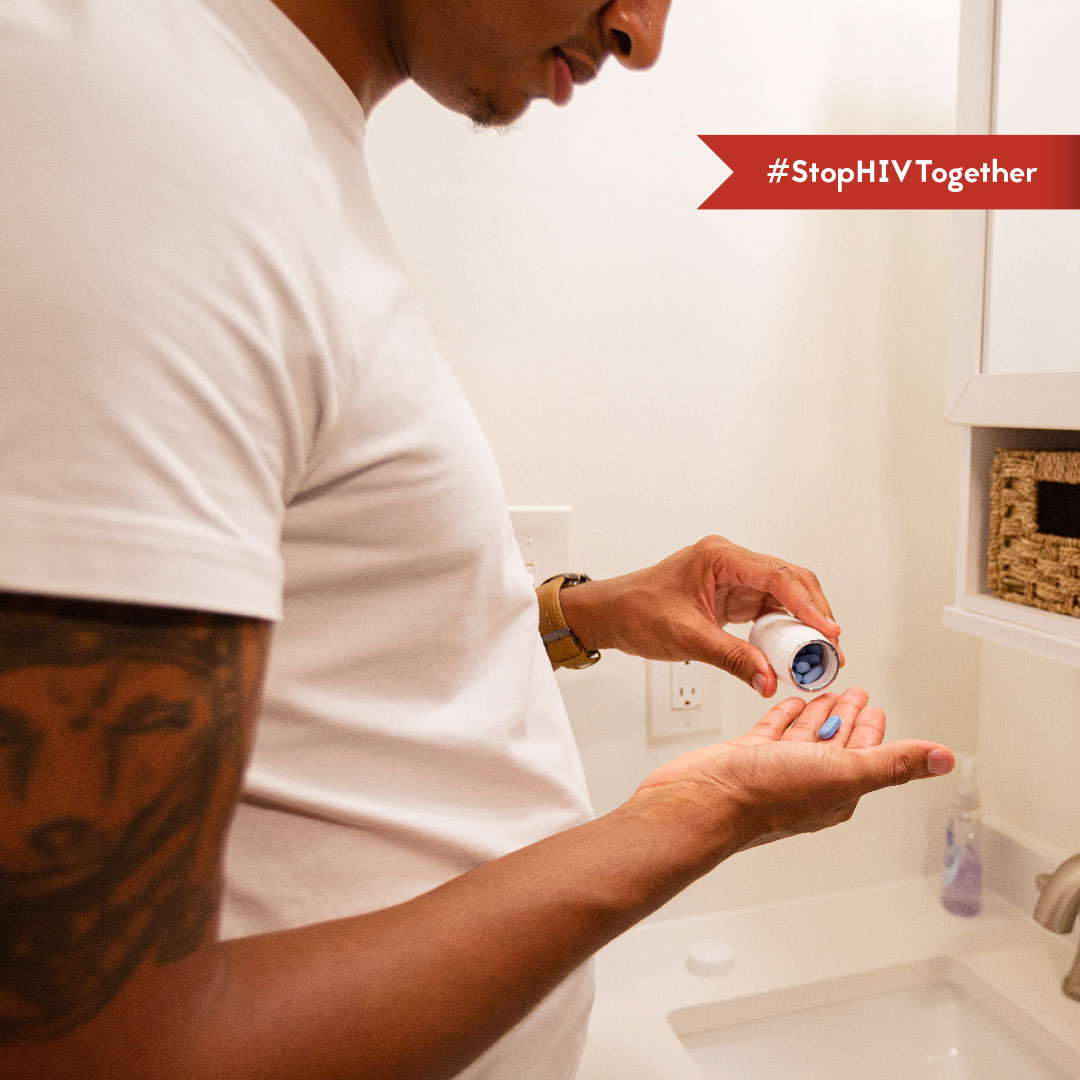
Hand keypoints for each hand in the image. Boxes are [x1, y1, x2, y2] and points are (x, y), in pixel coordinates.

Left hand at [558, 535, 841, 695]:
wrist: (611, 615)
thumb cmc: (636, 611)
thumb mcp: (687, 637)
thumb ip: (731, 658)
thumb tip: (768, 679)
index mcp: (719, 557)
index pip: (776, 576)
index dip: (808, 604)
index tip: (828, 630)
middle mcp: (731, 562)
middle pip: (790, 581)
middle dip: (814, 613)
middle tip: (831, 647)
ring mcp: (733, 579)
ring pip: (784, 596)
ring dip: (802, 623)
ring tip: (818, 653)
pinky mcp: (732, 597)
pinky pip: (769, 610)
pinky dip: (784, 630)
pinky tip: (792, 651)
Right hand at [631, 686, 953, 853]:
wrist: (704, 800)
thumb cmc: (764, 796)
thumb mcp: (843, 771)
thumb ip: (893, 762)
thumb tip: (943, 759)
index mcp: (838, 789)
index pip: (866, 753)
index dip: (874, 729)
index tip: (878, 707)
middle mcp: (808, 780)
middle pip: (837, 742)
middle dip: (849, 717)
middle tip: (857, 693)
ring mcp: (776, 770)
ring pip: (805, 736)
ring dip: (819, 714)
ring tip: (826, 693)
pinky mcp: (747, 758)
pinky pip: (772, 733)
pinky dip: (784, 716)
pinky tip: (787, 705)